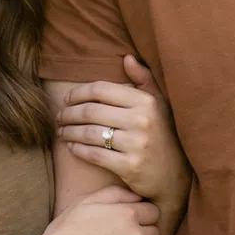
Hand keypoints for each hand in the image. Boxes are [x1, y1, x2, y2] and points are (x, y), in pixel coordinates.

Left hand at [55, 55, 188, 207]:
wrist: (175, 176)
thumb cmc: (163, 135)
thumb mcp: (159, 104)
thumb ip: (144, 79)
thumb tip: (127, 57)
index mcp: (146, 101)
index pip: (101, 90)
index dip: (78, 93)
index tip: (67, 98)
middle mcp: (142, 120)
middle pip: (91, 111)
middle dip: (69, 113)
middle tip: (59, 116)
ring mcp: (137, 145)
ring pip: (90, 133)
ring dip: (69, 131)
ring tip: (61, 131)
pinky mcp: (130, 167)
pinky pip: (95, 155)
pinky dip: (79, 150)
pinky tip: (71, 147)